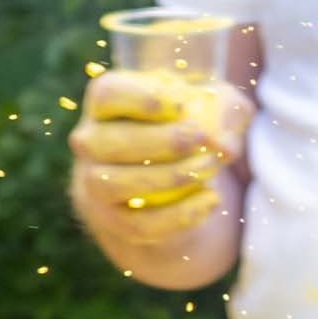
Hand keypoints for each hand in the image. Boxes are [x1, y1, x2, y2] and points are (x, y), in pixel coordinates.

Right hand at [68, 57, 253, 268]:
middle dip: (159, 141)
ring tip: (209, 168)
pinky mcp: (113, 220)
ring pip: (113, 184)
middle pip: (103, 141)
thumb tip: (222, 145)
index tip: (181, 105)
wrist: (172, 180)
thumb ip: (227, 113)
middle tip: (199, 139)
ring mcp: (94, 184)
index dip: (141, 98)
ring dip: (168, 177)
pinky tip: (211, 199)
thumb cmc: (192, 126)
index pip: (106, 94)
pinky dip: (178, 215)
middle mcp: (90, 142)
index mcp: (108, 104)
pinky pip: (137, 224)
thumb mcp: (217, 107)